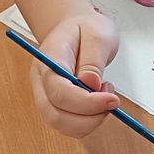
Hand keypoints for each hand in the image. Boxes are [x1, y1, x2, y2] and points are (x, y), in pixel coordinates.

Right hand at [29, 10, 120, 137]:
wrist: (73, 27)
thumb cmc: (84, 29)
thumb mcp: (97, 34)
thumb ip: (94, 60)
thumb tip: (92, 85)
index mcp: (48, 60)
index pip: (60, 92)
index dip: (86, 102)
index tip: (112, 100)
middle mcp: (41, 82)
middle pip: (56, 115)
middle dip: (89, 117)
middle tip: (111, 100)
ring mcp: (45, 96)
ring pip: (61, 125)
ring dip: (89, 121)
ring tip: (105, 96)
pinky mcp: (55, 106)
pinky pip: (68, 125)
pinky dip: (87, 122)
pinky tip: (97, 103)